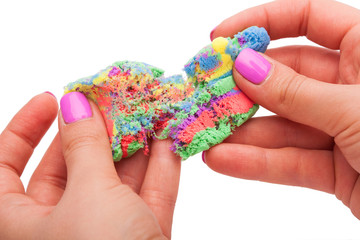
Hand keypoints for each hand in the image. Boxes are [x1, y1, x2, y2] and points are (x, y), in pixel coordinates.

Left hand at [0, 92, 179, 238]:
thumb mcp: (89, 194)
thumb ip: (84, 146)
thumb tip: (75, 102)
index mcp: (20, 224)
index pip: (4, 166)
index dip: (25, 127)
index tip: (52, 98)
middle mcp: (59, 228)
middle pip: (70, 166)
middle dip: (94, 131)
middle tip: (113, 100)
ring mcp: (104, 233)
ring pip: (114, 179)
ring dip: (133, 144)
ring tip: (146, 110)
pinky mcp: (141, 238)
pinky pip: (148, 196)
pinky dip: (160, 169)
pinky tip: (169, 140)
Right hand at [204, 0, 359, 218]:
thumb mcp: (357, 109)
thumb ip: (297, 92)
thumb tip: (246, 68)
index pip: (308, 18)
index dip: (261, 23)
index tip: (220, 38)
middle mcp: (352, 86)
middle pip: (284, 77)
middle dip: (242, 86)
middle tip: (204, 94)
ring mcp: (341, 129)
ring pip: (282, 125)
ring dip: (242, 132)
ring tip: (205, 136)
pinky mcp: (337, 169)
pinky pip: (291, 162)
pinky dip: (257, 163)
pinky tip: (224, 161)